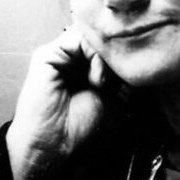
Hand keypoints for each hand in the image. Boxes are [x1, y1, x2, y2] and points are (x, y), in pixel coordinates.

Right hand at [6, 27, 119, 179]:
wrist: (55, 145)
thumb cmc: (81, 127)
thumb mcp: (113, 95)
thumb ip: (119, 70)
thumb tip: (132, 48)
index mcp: (85, 64)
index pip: (108, 41)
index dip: (123, 52)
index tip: (131, 74)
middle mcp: (71, 57)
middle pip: (100, 34)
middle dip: (116, 53)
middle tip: (121, 77)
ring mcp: (59, 54)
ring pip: (91, 34)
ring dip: (106, 56)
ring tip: (104, 83)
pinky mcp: (47, 55)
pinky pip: (78, 38)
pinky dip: (94, 56)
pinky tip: (95, 80)